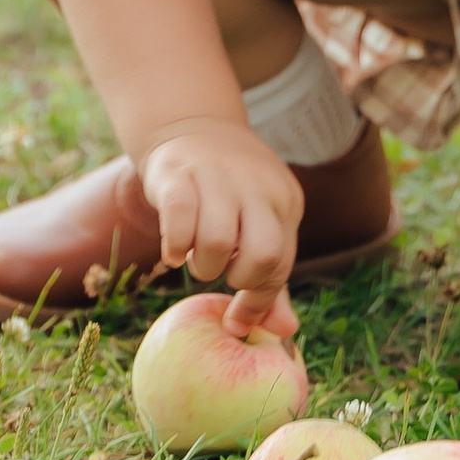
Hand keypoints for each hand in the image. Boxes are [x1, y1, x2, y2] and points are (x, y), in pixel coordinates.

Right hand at [140, 119, 302, 338]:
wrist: (193, 126)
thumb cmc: (232, 192)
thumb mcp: (261, 225)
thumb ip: (271, 280)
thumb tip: (286, 333)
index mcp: (284, 200)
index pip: (281, 263)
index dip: (258, 300)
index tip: (237, 320)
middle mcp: (258, 186)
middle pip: (264, 253)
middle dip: (238, 279)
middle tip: (221, 272)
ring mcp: (218, 176)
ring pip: (218, 241)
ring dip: (202, 265)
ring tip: (195, 257)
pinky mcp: (178, 173)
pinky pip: (178, 218)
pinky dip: (175, 246)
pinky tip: (174, 250)